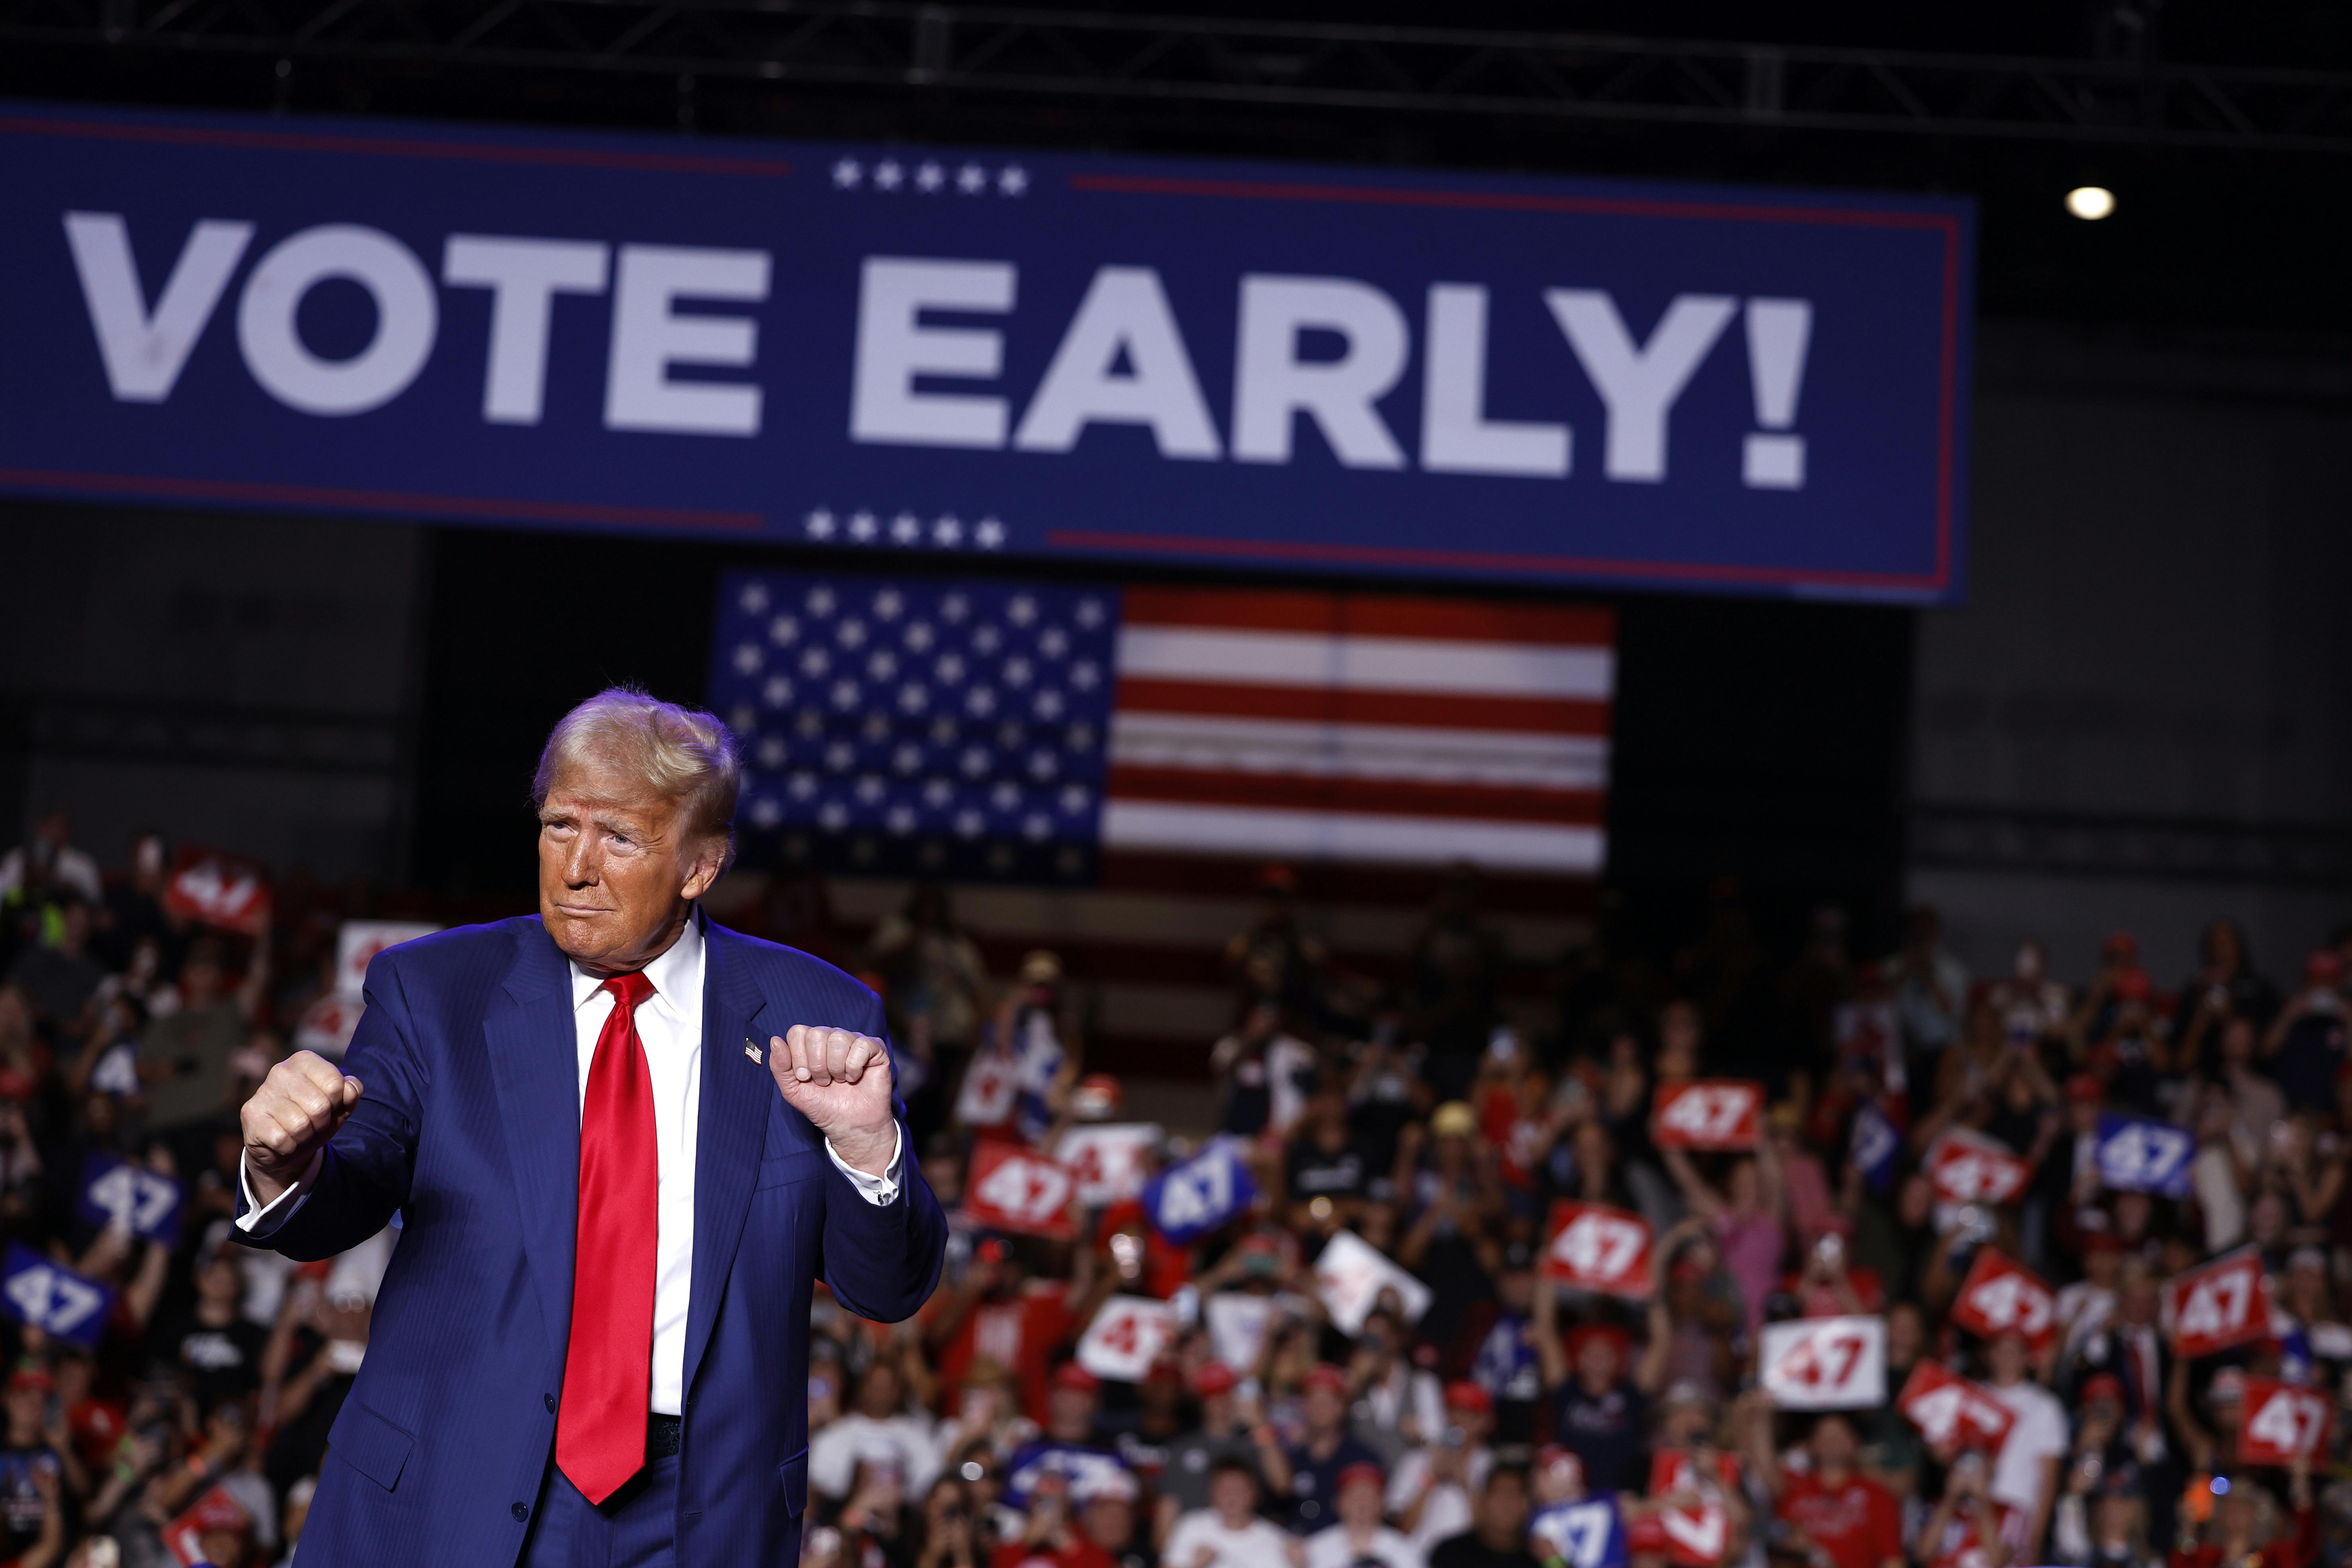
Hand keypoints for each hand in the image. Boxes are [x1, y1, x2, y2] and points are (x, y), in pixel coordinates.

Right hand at [240, 1051, 362, 1202]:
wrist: (285, 1147)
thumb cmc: (315, 1120)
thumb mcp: (340, 1106)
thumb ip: (352, 1093)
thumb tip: (350, 1089)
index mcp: (304, 1061)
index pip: (335, 1083)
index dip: (337, 1103)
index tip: (328, 1106)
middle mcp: (280, 1070)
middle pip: (320, 1106)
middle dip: (321, 1122)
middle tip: (311, 1122)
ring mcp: (262, 1092)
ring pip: (300, 1125)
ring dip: (304, 1136)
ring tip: (297, 1131)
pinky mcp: (249, 1115)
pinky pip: (281, 1139)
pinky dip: (288, 1146)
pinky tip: (281, 1139)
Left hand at [769, 1027, 896, 1175]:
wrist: (849, 1125)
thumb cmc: (823, 1106)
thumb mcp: (793, 1091)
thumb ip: (780, 1067)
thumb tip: (775, 1040)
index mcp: (811, 1043)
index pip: (798, 1032)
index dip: (799, 1057)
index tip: (805, 1078)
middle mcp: (832, 1037)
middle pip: (816, 1034)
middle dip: (817, 1065)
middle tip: (824, 1082)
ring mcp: (854, 1040)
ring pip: (838, 1039)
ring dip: (836, 1068)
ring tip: (840, 1081)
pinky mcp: (875, 1048)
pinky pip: (861, 1045)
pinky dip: (854, 1067)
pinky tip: (855, 1077)